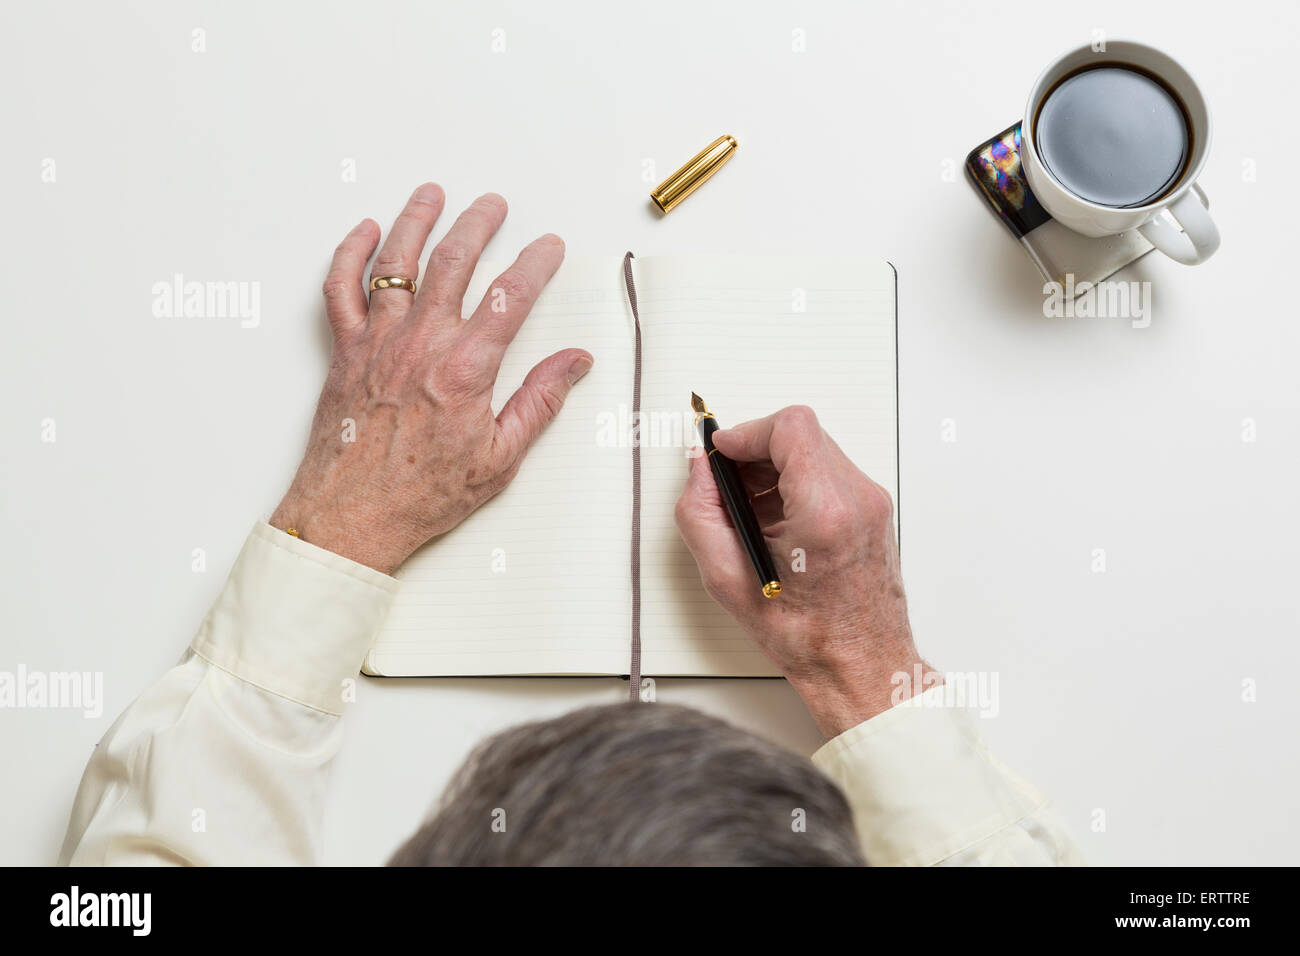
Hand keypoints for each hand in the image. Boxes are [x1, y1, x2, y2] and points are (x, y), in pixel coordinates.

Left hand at [270, 184, 592, 574]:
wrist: (351, 518)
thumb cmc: (423, 495)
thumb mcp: (501, 457)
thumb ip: (539, 401)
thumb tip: (575, 362)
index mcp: (466, 368)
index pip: (511, 296)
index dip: (536, 263)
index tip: (550, 247)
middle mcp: (421, 343)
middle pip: (453, 261)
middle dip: (479, 224)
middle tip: (494, 205)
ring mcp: (378, 342)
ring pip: (398, 262)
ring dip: (417, 220)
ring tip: (433, 194)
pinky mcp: (345, 352)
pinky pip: (341, 288)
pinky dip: (351, 254)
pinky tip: (368, 233)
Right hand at [674, 406, 935, 737]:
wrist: (859, 664)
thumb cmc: (805, 636)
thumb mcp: (728, 579)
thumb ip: (700, 513)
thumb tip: (699, 468)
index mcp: (826, 513)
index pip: (790, 428)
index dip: (747, 432)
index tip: (723, 451)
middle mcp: (858, 498)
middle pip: (800, 433)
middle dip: (756, 450)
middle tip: (729, 483)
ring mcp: (871, 501)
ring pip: (814, 448)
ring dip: (774, 466)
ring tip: (751, 509)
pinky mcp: (873, 508)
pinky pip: (828, 470)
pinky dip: (794, 482)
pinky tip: (775, 520)